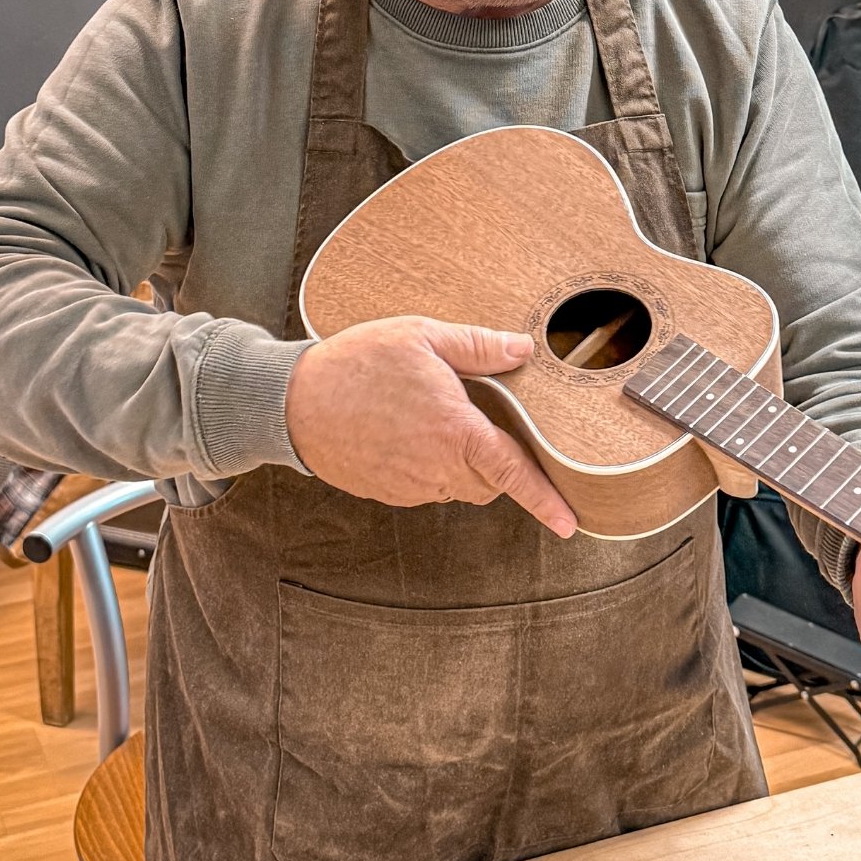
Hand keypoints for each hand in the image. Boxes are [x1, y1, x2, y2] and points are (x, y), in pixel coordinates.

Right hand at [285, 316, 576, 537]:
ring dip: (463, 463)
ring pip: (459, 487)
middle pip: (490, 483)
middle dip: (498, 463)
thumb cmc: (355, 364)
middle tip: (482, 422)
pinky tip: (409, 434)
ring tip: (435, 420)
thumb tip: (521, 348)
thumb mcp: (421, 337)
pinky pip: (427, 487)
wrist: (291, 404)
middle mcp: (438, 468)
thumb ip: (478, 346)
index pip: (514, 473)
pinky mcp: (389, 492)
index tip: (570, 523)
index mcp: (456, 431)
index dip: (546, 500)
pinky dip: (431, 467)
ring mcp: (412, 486)